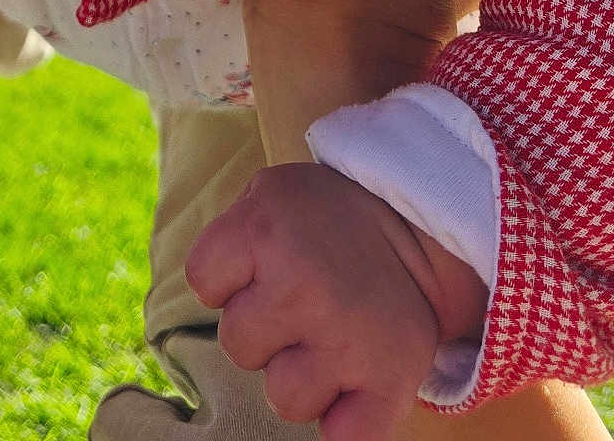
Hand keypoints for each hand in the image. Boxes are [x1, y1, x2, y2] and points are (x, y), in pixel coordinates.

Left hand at [186, 162, 483, 440]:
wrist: (410, 220)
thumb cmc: (321, 219)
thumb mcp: (267, 196)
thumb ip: (230, 241)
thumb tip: (212, 295)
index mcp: (264, 228)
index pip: (203, 279)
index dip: (229, 275)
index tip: (260, 259)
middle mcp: (302, 284)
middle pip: (238, 346)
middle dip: (264, 328)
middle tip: (301, 298)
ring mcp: (347, 337)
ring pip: (284, 397)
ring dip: (302, 374)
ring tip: (329, 333)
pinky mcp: (391, 379)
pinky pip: (345, 438)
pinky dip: (346, 422)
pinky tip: (354, 384)